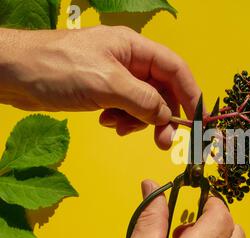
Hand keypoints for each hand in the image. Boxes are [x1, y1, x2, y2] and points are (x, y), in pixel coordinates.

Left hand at [0, 26, 200, 148]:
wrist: (12, 74)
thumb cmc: (59, 68)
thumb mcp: (108, 84)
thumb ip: (144, 101)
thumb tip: (167, 118)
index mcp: (135, 48)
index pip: (175, 69)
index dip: (190, 94)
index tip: (197, 121)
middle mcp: (130, 61)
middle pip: (161, 91)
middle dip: (162, 116)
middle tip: (162, 142)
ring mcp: (116, 77)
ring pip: (144, 104)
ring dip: (138, 121)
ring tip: (118, 127)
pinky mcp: (104, 91)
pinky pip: (126, 109)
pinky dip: (121, 120)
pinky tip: (106, 122)